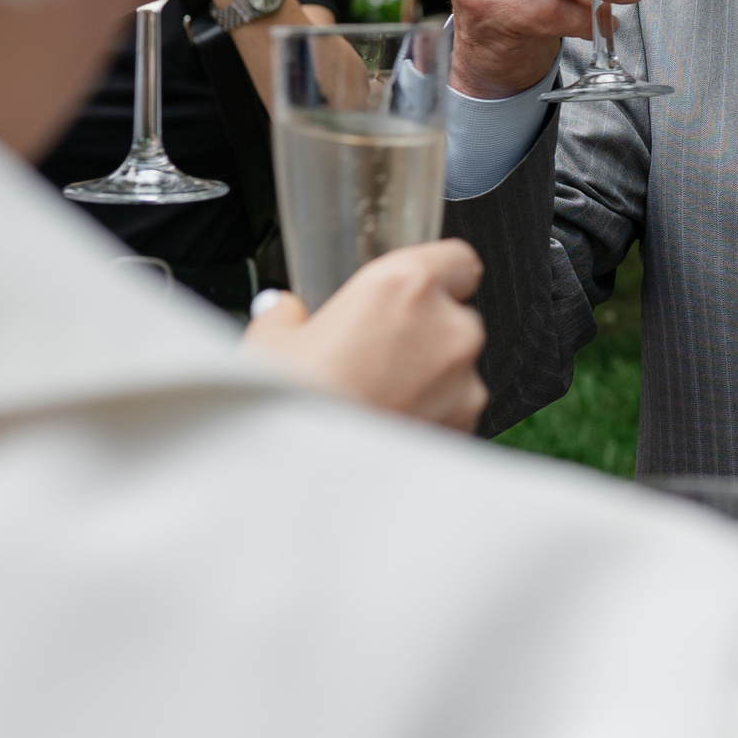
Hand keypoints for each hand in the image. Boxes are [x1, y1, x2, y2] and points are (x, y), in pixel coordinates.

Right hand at [242, 240, 487, 431]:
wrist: (303, 478)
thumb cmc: (287, 405)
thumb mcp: (271, 343)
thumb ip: (289, 315)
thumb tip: (287, 312)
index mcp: (403, 287)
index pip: (458, 259)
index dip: (438, 274)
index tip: (416, 290)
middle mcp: (446, 327)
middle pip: (455, 316)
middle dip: (424, 333)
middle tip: (375, 356)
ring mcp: (463, 379)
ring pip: (457, 366)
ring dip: (430, 376)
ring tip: (377, 398)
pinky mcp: (466, 423)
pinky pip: (456, 407)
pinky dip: (434, 413)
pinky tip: (387, 424)